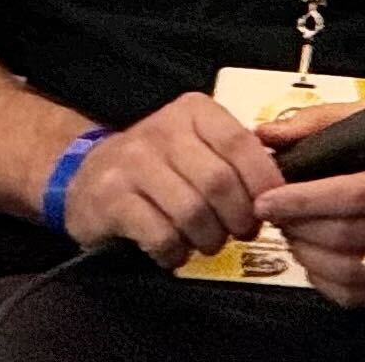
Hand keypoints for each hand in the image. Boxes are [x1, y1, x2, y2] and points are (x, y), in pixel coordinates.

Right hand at [58, 93, 280, 265]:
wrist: (84, 176)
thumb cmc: (155, 165)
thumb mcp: (195, 145)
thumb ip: (234, 156)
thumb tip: (281, 188)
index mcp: (193, 111)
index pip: (240, 143)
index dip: (263, 181)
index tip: (271, 207)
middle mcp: (162, 129)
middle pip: (219, 183)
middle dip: (238, 218)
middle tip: (240, 233)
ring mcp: (133, 163)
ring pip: (192, 211)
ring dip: (208, 238)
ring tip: (207, 243)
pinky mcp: (111, 198)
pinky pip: (160, 234)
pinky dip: (175, 252)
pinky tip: (173, 252)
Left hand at [254, 104, 364, 307]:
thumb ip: (323, 123)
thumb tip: (270, 134)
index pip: (355, 195)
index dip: (305, 200)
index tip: (270, 197)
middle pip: (348, 236)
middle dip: (299, 226)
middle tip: (275, 212)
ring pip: (353, 271)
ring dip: (310, 255)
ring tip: (294, 233)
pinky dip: (329, 283)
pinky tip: (317, 261)